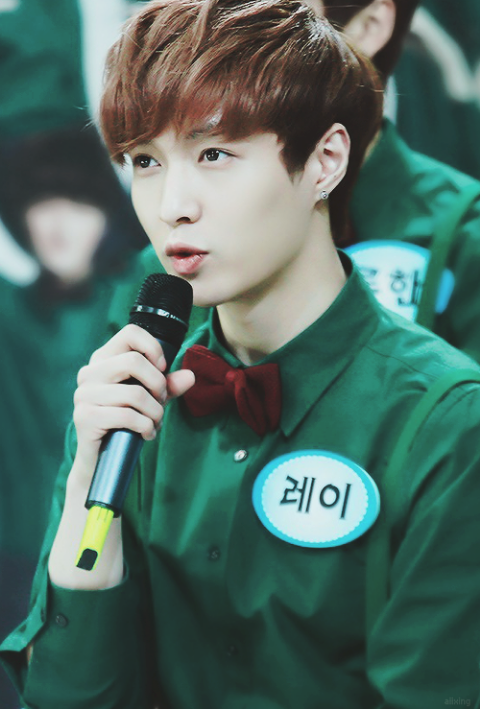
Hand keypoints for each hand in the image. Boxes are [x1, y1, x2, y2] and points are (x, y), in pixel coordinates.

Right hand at [72, 324, 194, 478]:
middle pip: (134, 361)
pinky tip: (147, 433)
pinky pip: (127, 416)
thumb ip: (168, 385)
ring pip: (135, 393)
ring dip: (155, 412)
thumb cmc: (125, 422)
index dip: (153, 348)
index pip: (130, 333)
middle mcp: (90, 373)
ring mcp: (84, 394)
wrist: (100, 460)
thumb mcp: (150, 399)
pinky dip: (146, 427)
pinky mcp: (85, 417)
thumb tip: (190, 376)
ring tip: (155, 422)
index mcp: (103, 360)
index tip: (162, 370)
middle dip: (158, 385)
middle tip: (161, 402)